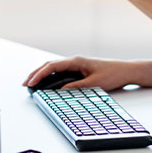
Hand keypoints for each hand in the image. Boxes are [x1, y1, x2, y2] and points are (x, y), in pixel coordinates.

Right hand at [23, 56, 143, 90]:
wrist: (126, 71)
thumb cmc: (112, 74)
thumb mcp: (94, 84)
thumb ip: (76, 87)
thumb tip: (60, 91)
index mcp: (76, 61)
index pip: (52, 66)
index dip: (39, 74)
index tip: (30, 82)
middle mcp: (74, 61)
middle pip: (50, 65)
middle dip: (36, 74)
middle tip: (25, 83)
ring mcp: (76, 65)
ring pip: (54, 68)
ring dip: (42, 75)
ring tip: (32, 84)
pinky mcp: (79, 70)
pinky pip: (60, 72)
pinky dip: (50, 76)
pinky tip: (46, 83)